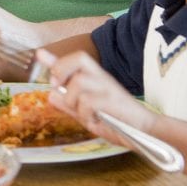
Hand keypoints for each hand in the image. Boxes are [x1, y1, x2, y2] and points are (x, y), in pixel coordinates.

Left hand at [35, 49, 156, 144]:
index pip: (75, 61)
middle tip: (60, 86)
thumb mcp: (88, 114)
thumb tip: (51, 95)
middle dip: (62, 69)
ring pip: (77, 82)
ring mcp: (107, 88)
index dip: (56, 58)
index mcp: (97, 79)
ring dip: (73, 100)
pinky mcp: (111, 100)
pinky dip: (85, 114)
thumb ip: (69, 105)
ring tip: (85, 113)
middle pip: (78, 58)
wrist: (146, 132)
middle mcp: (102, 79)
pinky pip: (87, 101)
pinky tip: (94, 120)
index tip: (40, 54)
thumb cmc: (119, 123)